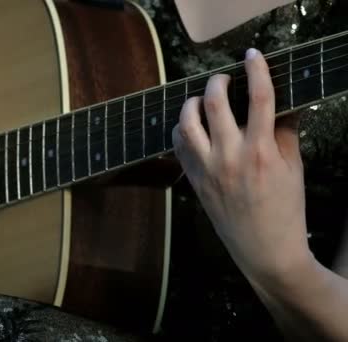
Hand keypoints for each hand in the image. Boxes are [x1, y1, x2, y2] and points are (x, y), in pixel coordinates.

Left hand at [172, 48, 312, 282]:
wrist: (264, 249)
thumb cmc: (284, 210)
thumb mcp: (293, 169)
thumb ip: (285, 134)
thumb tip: (282, 107)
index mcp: (260, 151)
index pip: (259, 99)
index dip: (256, 70)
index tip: (253, 55)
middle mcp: (229, 156)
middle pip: (215, 104)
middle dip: (218, 82)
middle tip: (224, 79)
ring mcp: (207, 169)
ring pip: (187, 122)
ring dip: (192, 103)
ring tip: (202, 100)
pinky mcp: (194, 180)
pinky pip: (178, 146)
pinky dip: (181, 129)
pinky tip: (191, 126)